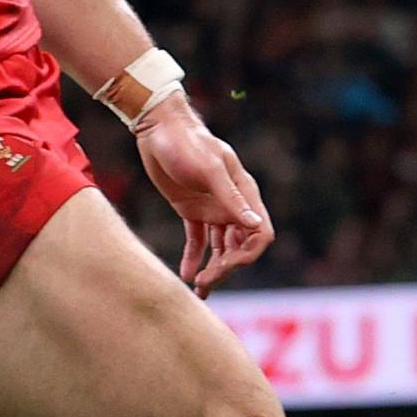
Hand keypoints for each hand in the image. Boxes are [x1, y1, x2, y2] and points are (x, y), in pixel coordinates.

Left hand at [135, 103, 272, 291]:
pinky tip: (186, 275)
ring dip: (213, 269)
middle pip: (240, 246)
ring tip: (197, 288)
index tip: (226, 266)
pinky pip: (198, 241)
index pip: (259, 233)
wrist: (158, 128)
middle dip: (226, 268)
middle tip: (204, 283)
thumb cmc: (186, 143)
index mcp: (244, 193)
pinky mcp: (191, 211)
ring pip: (220, 248)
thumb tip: (254, 224)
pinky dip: (194, 259)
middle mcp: (232, 204)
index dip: (248, 254)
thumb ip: (231, 198)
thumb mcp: (209, 170)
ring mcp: (212, 209)